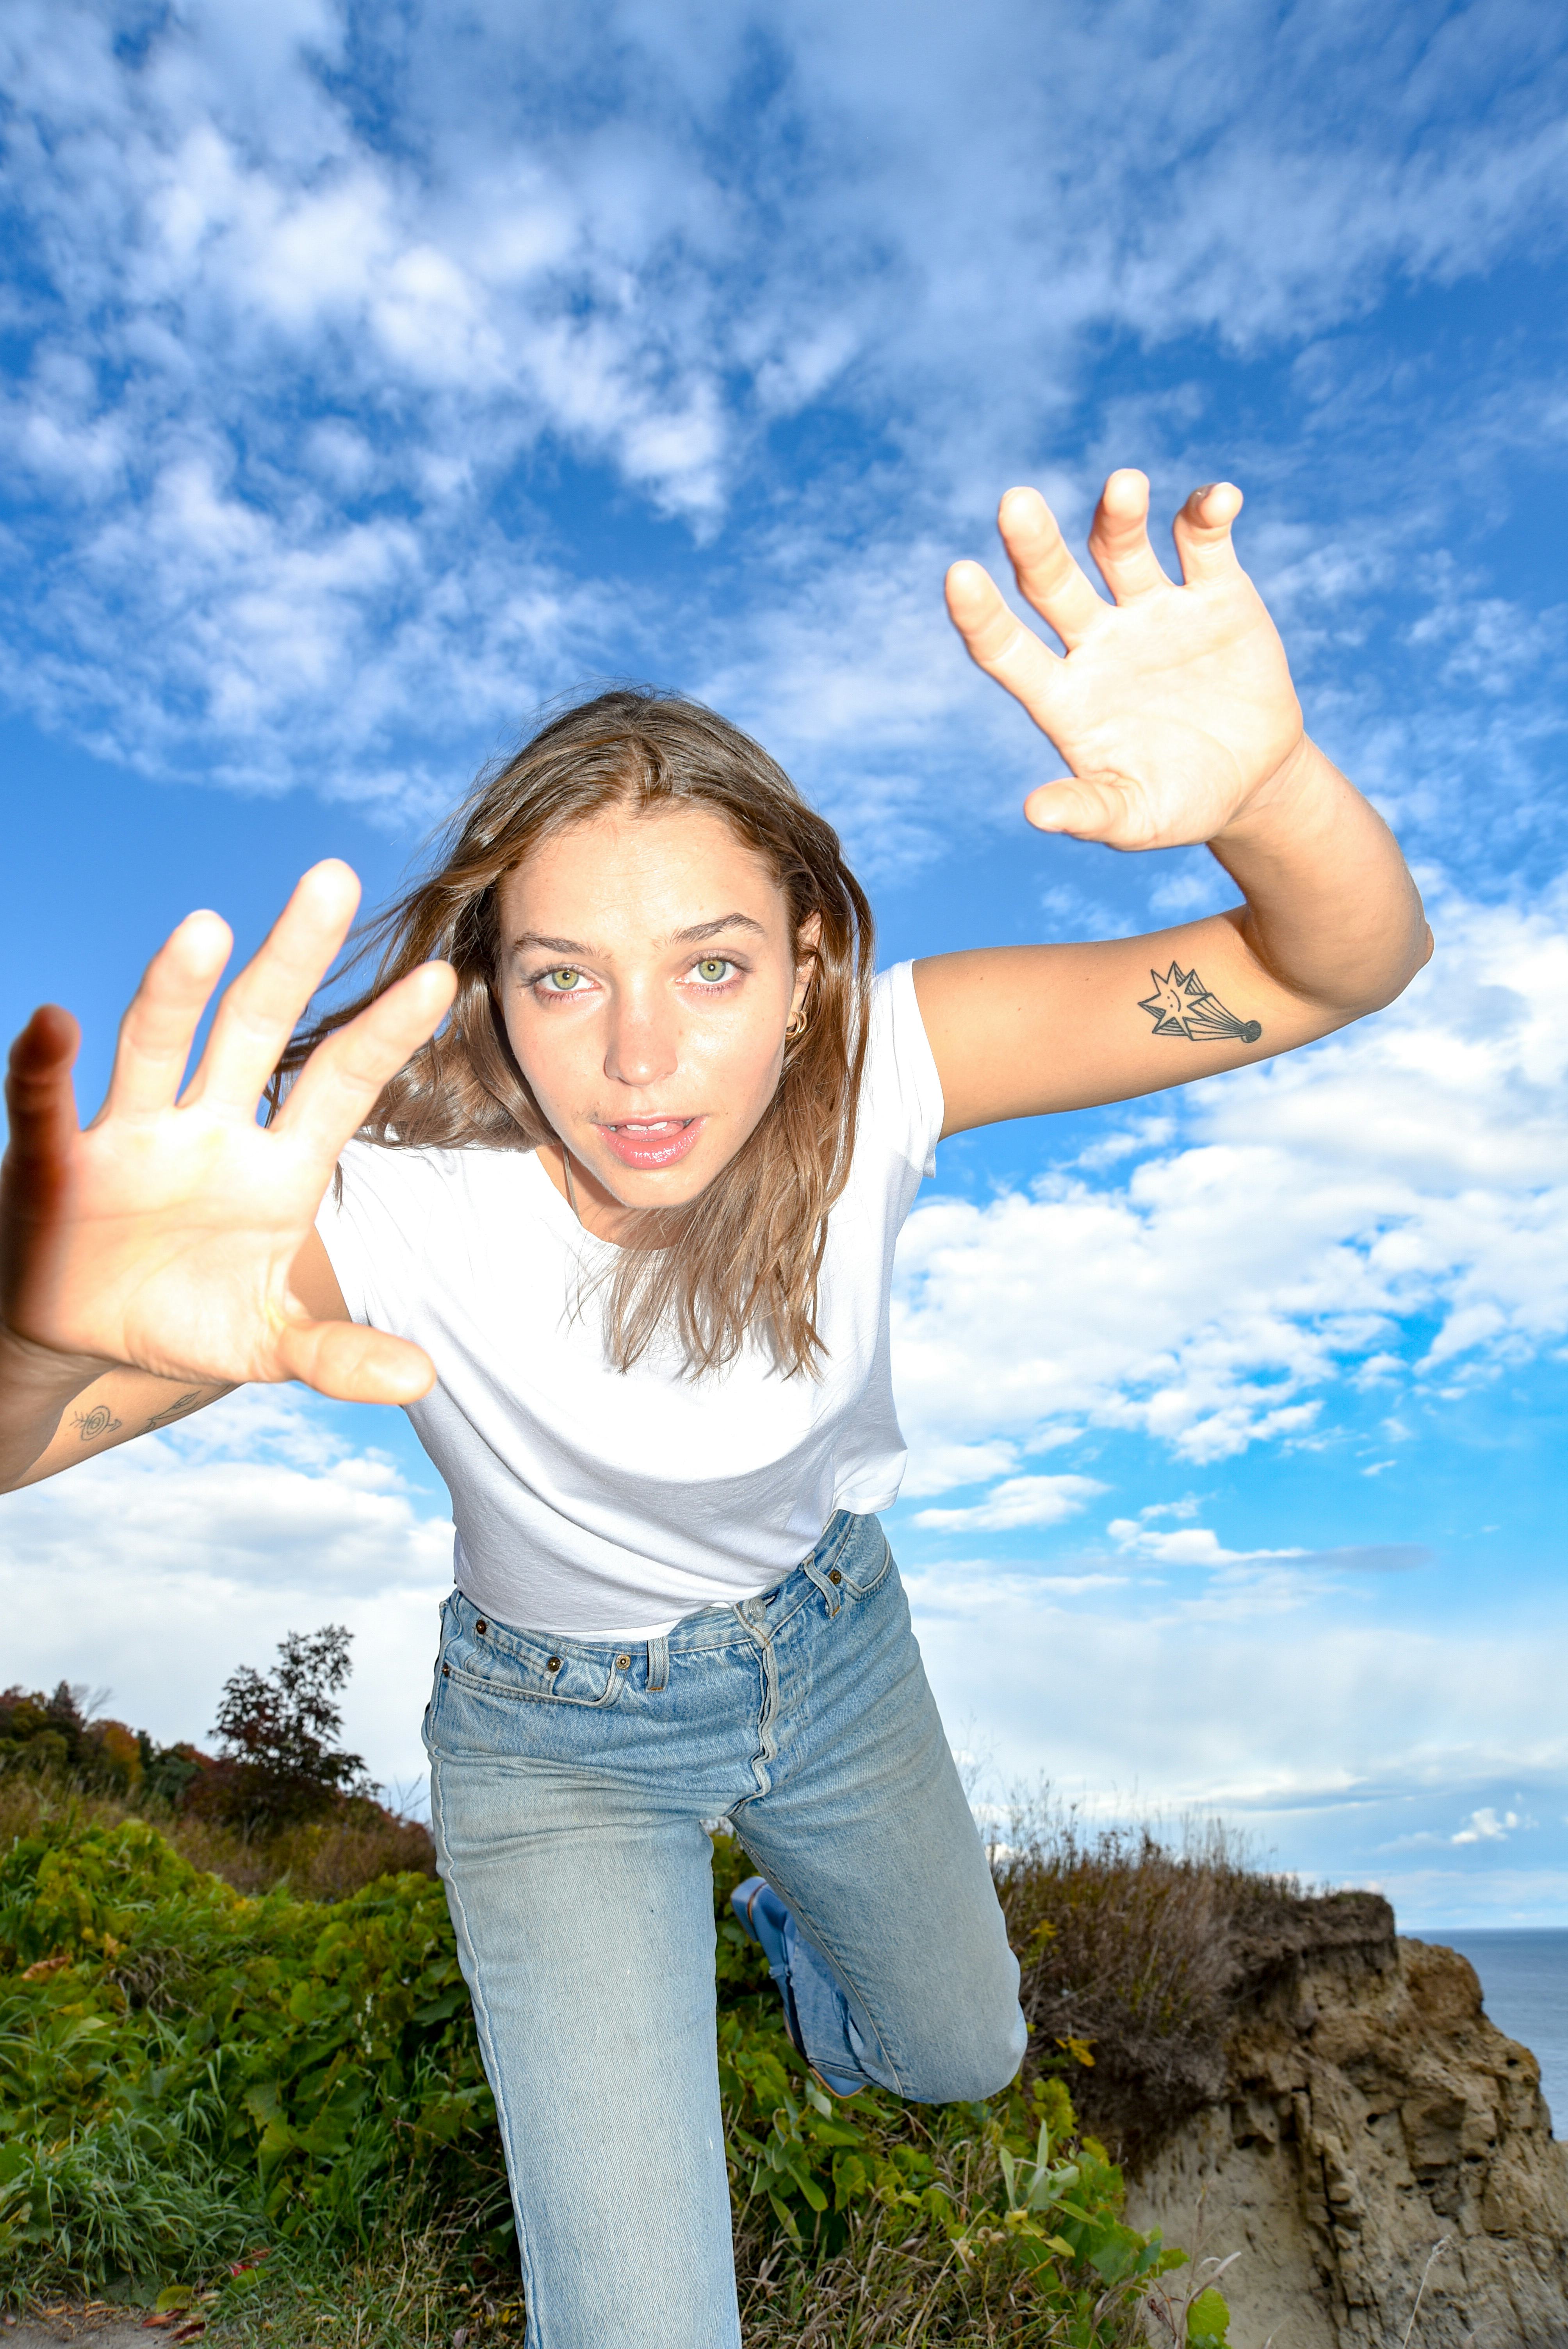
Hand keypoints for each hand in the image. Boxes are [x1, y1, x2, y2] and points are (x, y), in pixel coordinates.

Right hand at [0, 863, 455, 1402]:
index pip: (343, 1082)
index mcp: (276, 1166)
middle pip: (257, 1027)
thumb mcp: (265, 1344)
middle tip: (332, 876)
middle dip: (291, 957)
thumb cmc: (182, 1314)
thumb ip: (335, 1357)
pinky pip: (46, 1106)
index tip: (442, 975)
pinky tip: (53, 1022)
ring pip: (157, 1046)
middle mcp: (210, 1129)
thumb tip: (423, 1379)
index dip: (387, 1033)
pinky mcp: (54, 1163)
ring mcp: (132, 1137)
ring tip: (205, 927)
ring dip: (176, 989)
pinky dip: (45, 1065)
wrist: (80, 1333)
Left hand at [945, 471, 1305, 849]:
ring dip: (1118, 515)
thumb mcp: (1135, 819)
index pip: (1005, 649)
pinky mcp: (1215, 593)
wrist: (1251, 783)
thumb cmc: (1178, 803)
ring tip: (1124, 487)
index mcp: (1063, 695)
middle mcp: (1096, 640)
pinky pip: (1203, 542)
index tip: (959, 575)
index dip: (981, 616)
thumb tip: (1036, 813)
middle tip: (1014, 502)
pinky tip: (1218, 500)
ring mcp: (1153, 610)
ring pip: (1120, 548)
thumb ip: (1089, 811)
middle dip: (1034, 544)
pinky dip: (1209, 515)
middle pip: (1051, 582)